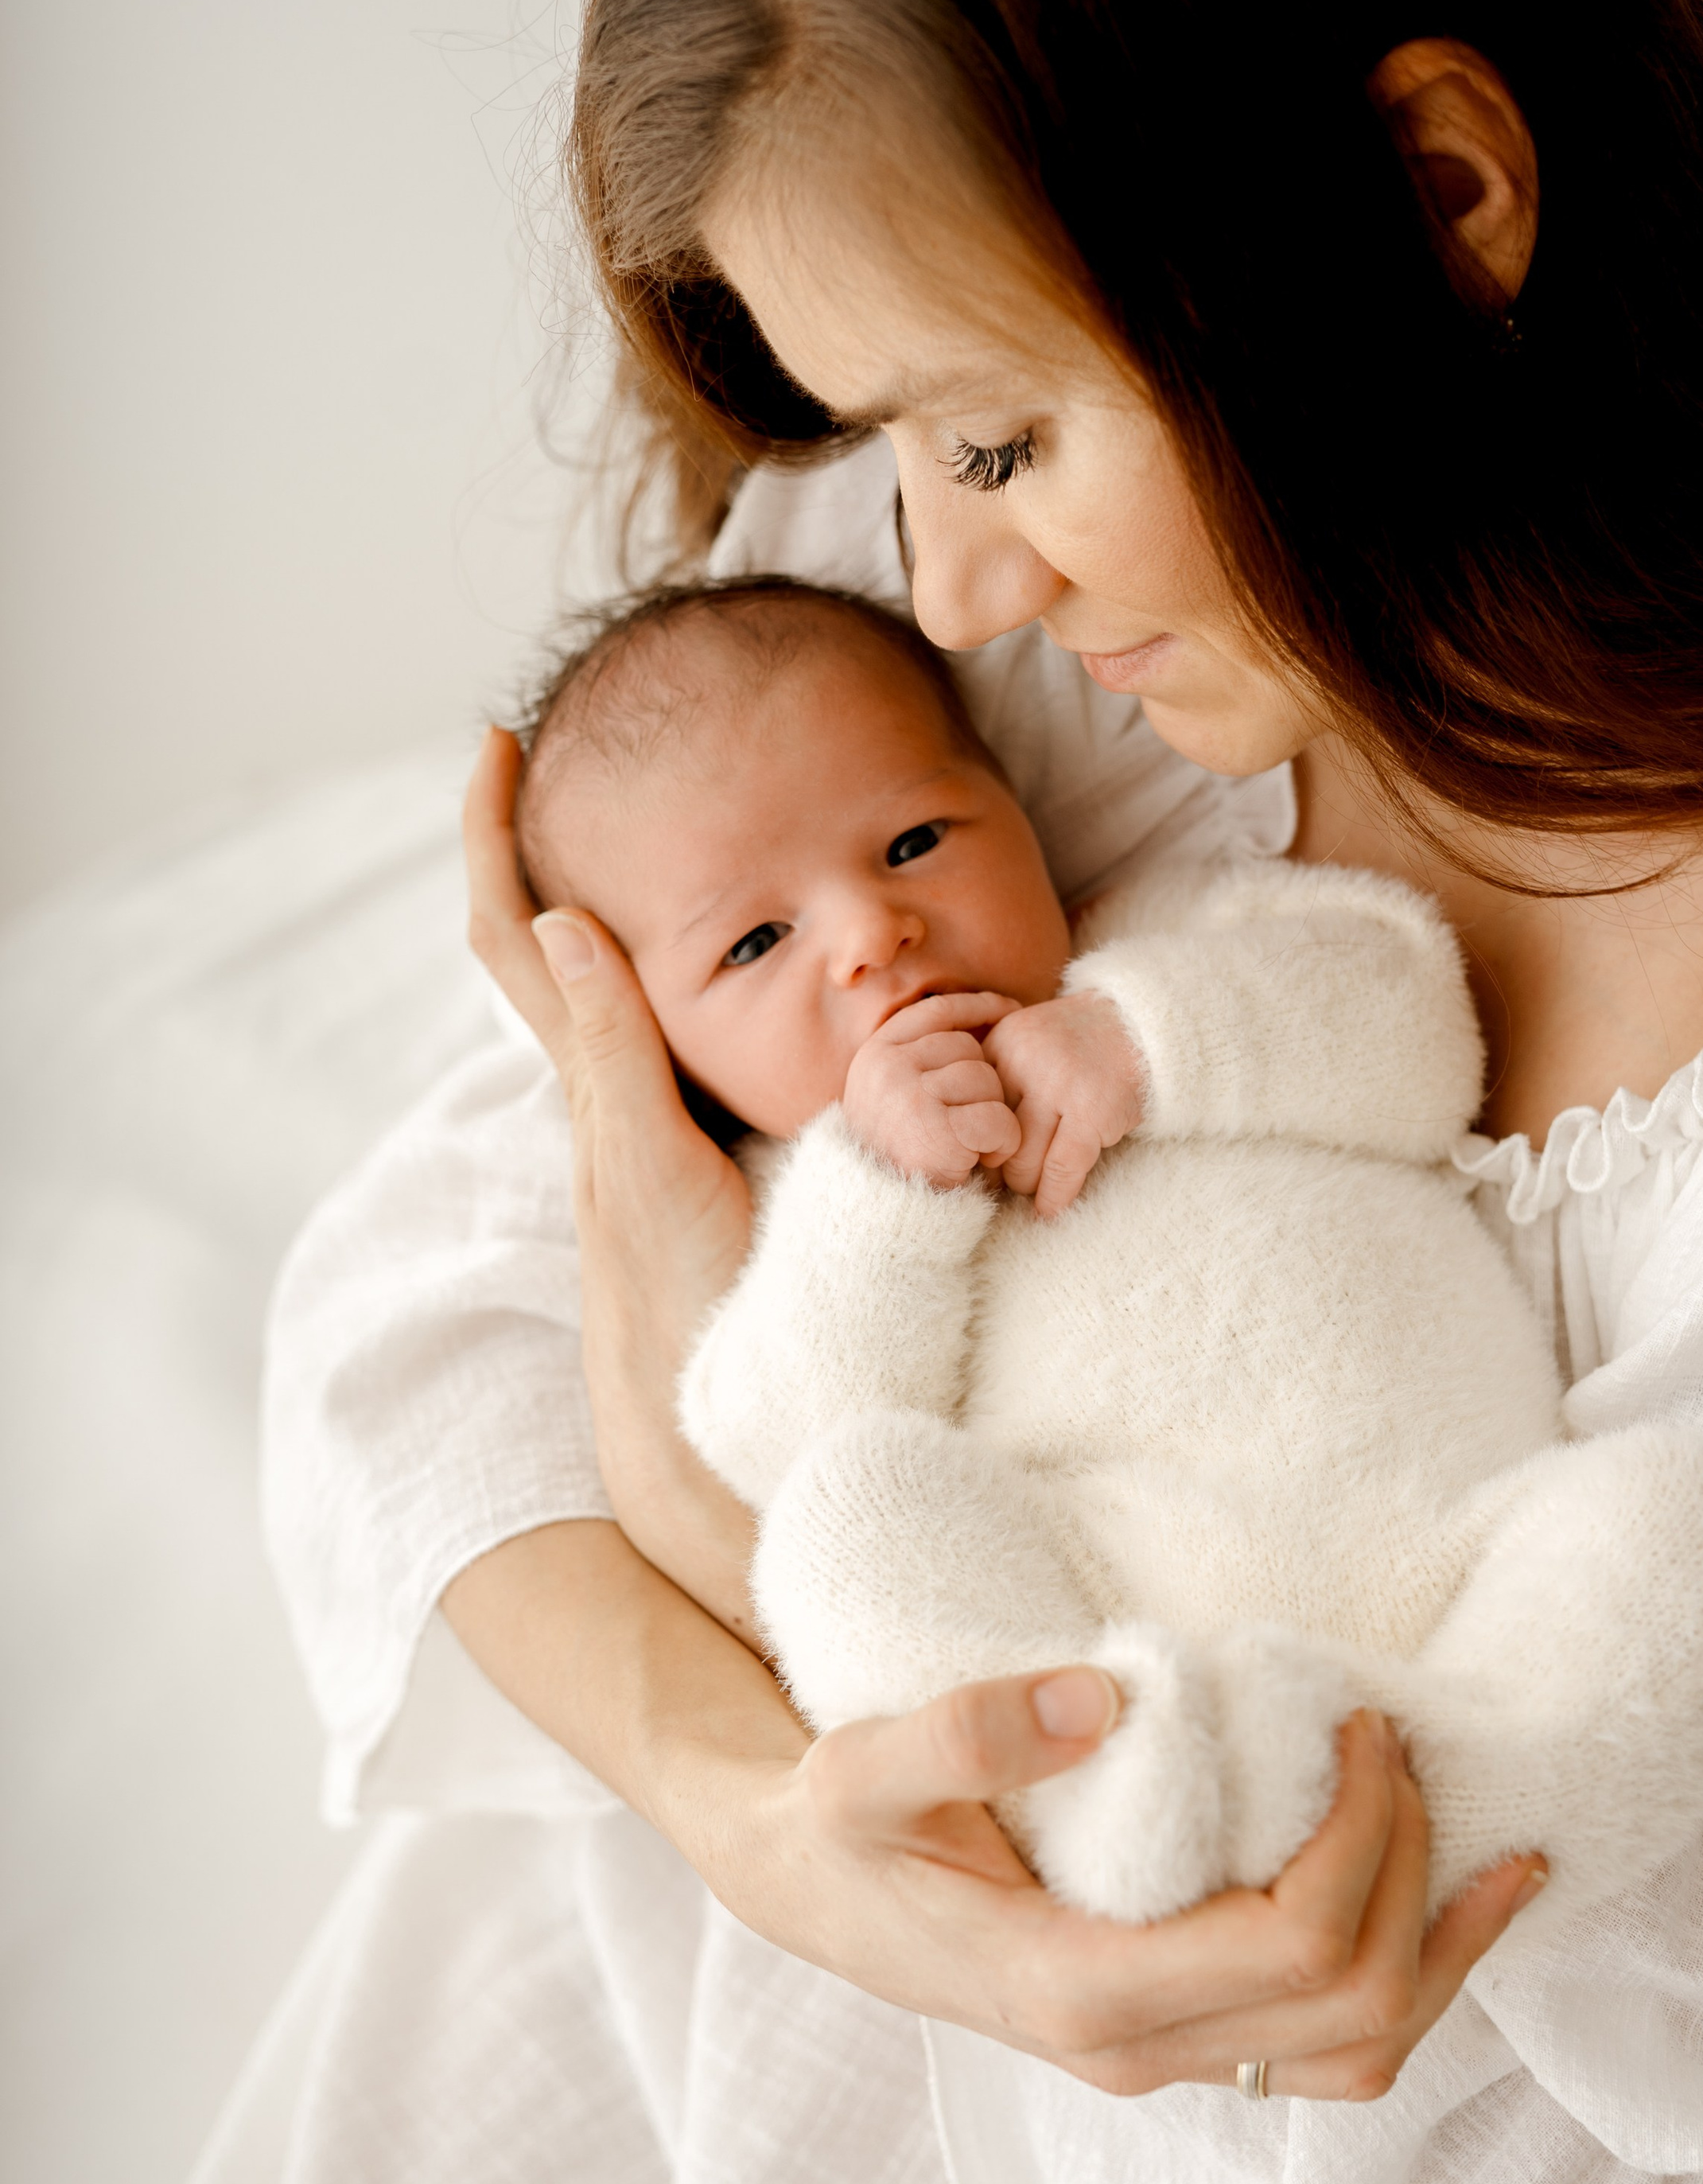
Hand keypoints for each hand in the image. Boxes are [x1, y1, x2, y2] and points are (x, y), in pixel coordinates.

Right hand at [448, 1531, 1540, 2106]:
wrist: (803, 1885)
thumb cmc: (837, 1824)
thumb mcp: (861, 1767)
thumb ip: (963, 1734)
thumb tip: (1097, 1694)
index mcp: (1077, 1992)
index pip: (1292, 1945)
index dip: (1363, 1836)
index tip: (1364, 1717)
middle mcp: (1135, 2051)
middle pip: (1358, 2006)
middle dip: (1416, 1873)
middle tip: (1405, 1745)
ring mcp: (1164, 2057)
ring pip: (1366, 2052)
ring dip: (1445, 1950)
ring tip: (1501, 1846)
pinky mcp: (1178, 2034)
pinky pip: (1331, 2044)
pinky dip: (1412, 1976)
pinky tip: (1449, 1899)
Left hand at [462, 729, 759, 1626]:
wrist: (717, 1438)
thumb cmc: (686, 1315)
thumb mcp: (648, 1173)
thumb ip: (617, 1055)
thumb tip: (565, 920)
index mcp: (596, 1083)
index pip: (520, 937)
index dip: (495, 837)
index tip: (496, 745)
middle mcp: (609, 1095)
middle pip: (550, 944)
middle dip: (547, 842)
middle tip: (562, 755)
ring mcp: (648, 1130)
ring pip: (608, 989)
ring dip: (609, 903)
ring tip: (637, 830)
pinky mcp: (698, 1162)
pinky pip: (669, 1039)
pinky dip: (679, 978)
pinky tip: (726, 970)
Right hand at [842, 992, 1023, 1186]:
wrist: (879, 1219)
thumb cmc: (898, 1158)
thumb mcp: (893, 1096)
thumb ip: (922, 1059)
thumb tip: (983, 1020)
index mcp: (874, 1054)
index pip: (937, 1010)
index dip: (978, 1007)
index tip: (1010, 1010)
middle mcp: (887, 1068)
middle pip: (968, 1047)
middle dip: (983, 1084)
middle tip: (968, 1125)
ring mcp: (909, 1097)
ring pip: (986, 1080)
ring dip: (992, 1116)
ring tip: (970, 1145)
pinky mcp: (937, 1132)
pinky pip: (998, 1119)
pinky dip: (1002, 1143)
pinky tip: (982, 1160)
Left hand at [982, 993, 1144, 1219]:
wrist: (1139, 1027)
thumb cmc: (1076, 1047)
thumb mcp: (1026, 1044)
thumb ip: (998, 1082)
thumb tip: (970, 1151)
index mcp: (1001, 1043)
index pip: (972, 1110)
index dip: (973, 1143)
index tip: (980, 1163)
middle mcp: (1023, 1061)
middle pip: (993, 1139)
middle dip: (999, 1169)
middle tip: (1009, 1181)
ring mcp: (1059, 1085)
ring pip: (1023, 1160)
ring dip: (1026, 1185)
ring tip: (1034, 1191)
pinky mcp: (1093, 1111)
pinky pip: (1062, 1169)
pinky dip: (1054, 1196)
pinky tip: (1050, 1210)